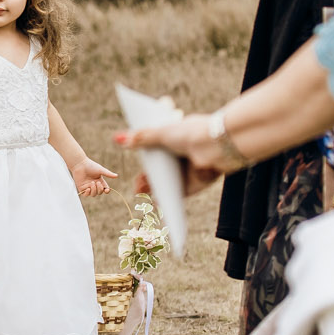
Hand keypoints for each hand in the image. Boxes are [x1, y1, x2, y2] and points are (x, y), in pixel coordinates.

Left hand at [70, 157, 118, 196]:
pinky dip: (87, 193)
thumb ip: (108, 174)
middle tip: (97, 182)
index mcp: (99, 181)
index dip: (106, 191)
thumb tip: (116, 176)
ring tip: (92, 182)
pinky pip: (86, 195)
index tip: (107, 190)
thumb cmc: (90, 166)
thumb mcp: (101, 170)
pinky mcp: (81, 188)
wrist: (80, 164)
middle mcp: (94, 185)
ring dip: (94, 190)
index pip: (105, 189)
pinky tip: (88, 188)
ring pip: (93, 194)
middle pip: (99, 192)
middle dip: (99, 189)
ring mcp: (88, 187)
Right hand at [115, 115, 229, 196]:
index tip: (132, 166)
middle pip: (159, 170)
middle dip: (145, 177)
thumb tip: (118, 138)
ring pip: (165, 183)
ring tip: (139, 191)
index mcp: (176, 140)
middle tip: (135, 184)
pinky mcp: (194, 184)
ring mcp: (188, 171)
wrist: (215, 146)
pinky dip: (164, 198)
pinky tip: (152, 201)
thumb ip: (141, 137)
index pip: (156, 150)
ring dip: (151, 188)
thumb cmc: (191, 133)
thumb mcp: (161, 132)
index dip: (143, 158)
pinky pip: (176, 194)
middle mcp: (182, 156)